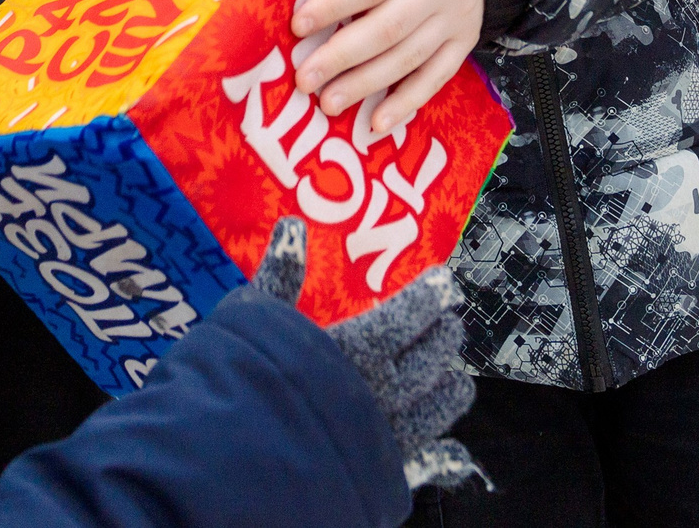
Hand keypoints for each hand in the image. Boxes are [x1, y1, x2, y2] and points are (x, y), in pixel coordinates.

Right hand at [251, 216, 479, 489]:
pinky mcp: (381, 472)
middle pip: (430, 358)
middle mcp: (382, 388)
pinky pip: (425, 460)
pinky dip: (443, 452)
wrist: (239, 457)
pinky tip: (453, 451)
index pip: (409, 315)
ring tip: (459, 377)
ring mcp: (386, 435)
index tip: (445, 283)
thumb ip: (280, 274)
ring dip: (451, 390)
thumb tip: (292, 226)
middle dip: (445, 337)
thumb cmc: (245, 377)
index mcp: (358, 346)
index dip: (431, 297)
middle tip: (451, 323)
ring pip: (436, 407)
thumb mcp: (255, 316)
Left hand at [291, 0, 484, 136]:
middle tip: (304, 78)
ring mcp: (455, 21)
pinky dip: (407, 104)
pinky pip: (435, 79)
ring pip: (407, 59)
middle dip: (342, 56)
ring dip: (367, 85)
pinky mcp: (462, 45)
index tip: (299, 25)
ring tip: (328, 103)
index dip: (336, 5)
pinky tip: (377, 124)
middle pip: (387, 28)